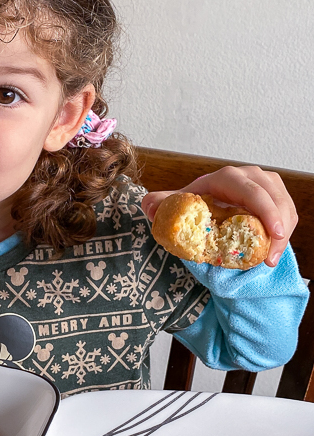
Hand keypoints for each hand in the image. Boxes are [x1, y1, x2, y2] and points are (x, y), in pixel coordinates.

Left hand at [141, 165, 297, 266]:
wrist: (206, 206)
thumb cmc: (194, 205)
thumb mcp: (178, 206)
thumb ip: (161, 204)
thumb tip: (147, 205)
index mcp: (227, 177)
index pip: (251, 190)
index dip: (265, 210)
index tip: (273, 233)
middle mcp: (250, 176)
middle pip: (275, 199)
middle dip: (278, 228)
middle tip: (270, 258)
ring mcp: (267, 185)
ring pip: (286, 208)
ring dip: (283, 234)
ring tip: (270, 259)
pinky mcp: (277, 197)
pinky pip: (288, 214)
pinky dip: (284, 233)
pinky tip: (272, 251)